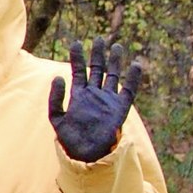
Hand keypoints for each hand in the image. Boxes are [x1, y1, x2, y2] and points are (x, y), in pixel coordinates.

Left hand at [48, 37, 141, 163]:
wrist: (87, 154)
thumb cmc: (70, 139)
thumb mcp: (57, 118)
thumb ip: (56, 98)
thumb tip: (58, 76)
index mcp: (79, 95)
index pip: (78, 71)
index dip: (77, 57)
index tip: (76, 43)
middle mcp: (94, 94)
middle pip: (98, 69)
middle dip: (98, 54)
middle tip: (99, 38)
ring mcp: (108, 100)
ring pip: (113, 76)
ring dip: (115, 62)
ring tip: (117, 46)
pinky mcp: (120, 108)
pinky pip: (129, 91)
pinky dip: (133, 79)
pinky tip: (136, 65)